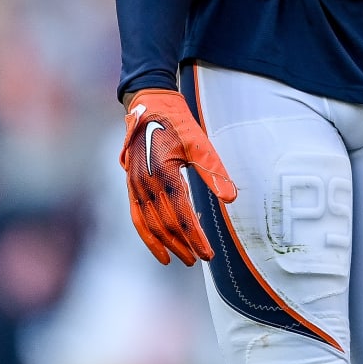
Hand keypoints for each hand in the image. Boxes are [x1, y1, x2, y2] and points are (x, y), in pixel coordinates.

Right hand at [120, 89, 237, 264]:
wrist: (149, 104)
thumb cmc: (177, 122)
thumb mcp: (199, 142)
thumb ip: (214, 171)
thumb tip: (231, 198)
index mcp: (163, 172)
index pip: (180, 214)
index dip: (194, 237)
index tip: (208, 254)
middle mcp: (145, 182)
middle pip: (164, 224)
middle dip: (183, 245)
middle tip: (200, 259)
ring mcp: (134, 184)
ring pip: (149, 224)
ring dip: (166, 245)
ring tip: (182, 259)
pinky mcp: (131, 185)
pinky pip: (137, 216)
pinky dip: (147, 235)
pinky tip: (159, 249)